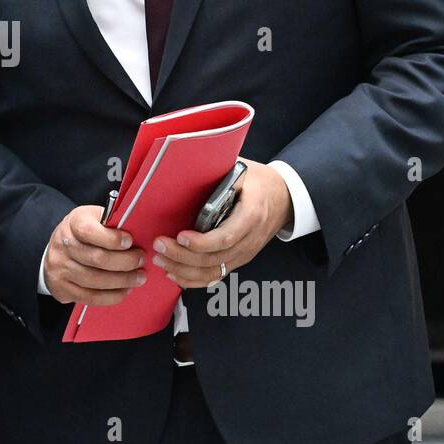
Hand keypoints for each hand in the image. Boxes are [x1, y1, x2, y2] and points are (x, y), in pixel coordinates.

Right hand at [43, 204, 145, 305]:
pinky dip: (112, 296)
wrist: (58, 251)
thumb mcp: (95, 219)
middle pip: (96, 258)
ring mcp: (60, 268)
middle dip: (124, 262)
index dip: (111, 239)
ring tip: (138, 278)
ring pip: (95, 280)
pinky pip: (90, 297)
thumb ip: (112, 224)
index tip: (130, 241)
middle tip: (141, 261)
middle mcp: (62, 245)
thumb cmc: (85, 233)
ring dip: (122, 281)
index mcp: (73, 223)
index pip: (89, 231)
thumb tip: (139, 234)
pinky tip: (125, 290)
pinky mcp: (62, 288)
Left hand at [150, 158, 291, 289]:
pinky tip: (175, 274)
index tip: (179, 236)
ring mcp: (245, 252)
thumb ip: (218, 172)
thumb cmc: (258, 181)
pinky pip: (216, 276)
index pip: (226, 237)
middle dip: (183, 256)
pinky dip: (194, 279)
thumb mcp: (241, 170)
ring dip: (184, 270)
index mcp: (251, 214)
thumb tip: (185, 164)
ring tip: (160, 259)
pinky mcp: (239, 259)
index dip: (201, 242)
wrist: (284, 198)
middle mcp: (250, 239)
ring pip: (213, 271)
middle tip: (159, 246)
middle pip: (215, 258)